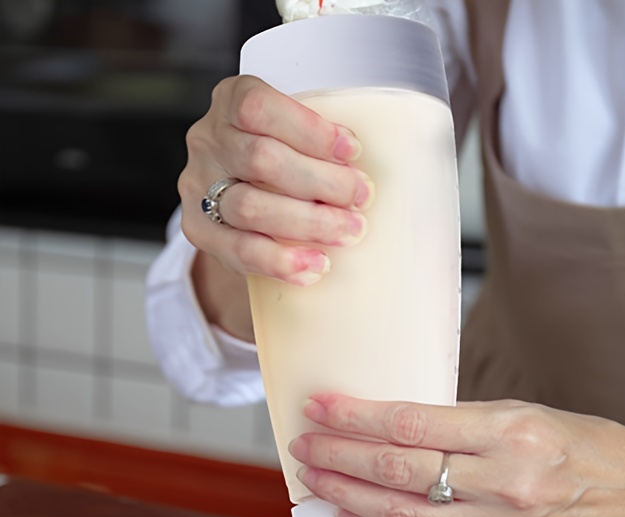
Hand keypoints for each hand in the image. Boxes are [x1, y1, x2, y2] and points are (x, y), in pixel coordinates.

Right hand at [179, 75, 373, 339]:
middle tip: (361, 199)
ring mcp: (197, 187)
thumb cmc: (280, 164)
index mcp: (230, 103)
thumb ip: (320, 143)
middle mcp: (207, 141)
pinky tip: (315, 266)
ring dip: (307, 222)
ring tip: (348, 232)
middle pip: (261, 160)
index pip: (259, 107)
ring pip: (250, 206)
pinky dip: (280, 260)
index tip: (353, 151)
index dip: (310, 130)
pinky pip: (238, 250)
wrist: (236, 206)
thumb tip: (388, 165)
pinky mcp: (198, 230)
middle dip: (320, 182)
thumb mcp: (292, 137)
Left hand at [288, 394, 624, 516]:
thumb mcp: (525, 412)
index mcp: (512, 431)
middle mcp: (505, 483)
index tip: (321, 407)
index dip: (356, 417)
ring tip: (315, 480)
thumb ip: (461, 424)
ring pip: (403, 514)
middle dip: (340, 457)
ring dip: (349, 497)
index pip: (412, 424)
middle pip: (398, 470)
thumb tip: (392, 426)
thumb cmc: (587, 446)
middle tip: (304, 445)